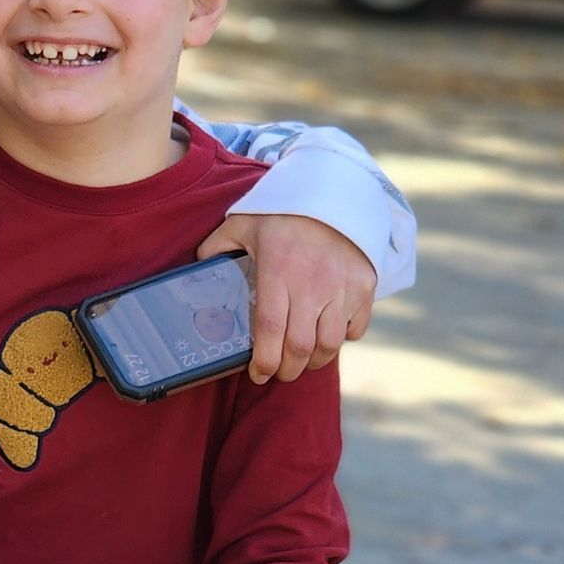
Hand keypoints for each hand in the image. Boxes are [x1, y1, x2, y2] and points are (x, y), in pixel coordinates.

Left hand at [196, 211, 376, 383]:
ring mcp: (342, 287)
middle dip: (288, 370)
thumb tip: (198, 269)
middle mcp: (312, 284)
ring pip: (330, 344)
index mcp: (278, 273)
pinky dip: (344, 337)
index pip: (271, 331)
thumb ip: (217, 246)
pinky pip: (356, 327)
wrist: (334, 190)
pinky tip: (330, 332)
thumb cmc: (282, 211)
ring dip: (315, 361)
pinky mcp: (365, 286)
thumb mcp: (242, 223)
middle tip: (279, 371)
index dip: (264, 362)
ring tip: (304, 359)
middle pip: (301, 348)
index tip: (257, 373)